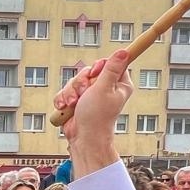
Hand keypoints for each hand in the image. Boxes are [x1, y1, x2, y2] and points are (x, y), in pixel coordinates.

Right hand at [52, 50, 133, 176]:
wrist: (83, 138)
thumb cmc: (97, 116)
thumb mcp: (104, 88)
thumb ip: (111, 69)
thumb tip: (124, 51)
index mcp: (119, 84)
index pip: (110, 62)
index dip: (99, 66)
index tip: (95, 73)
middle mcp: (106, 87)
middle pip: (89, 70)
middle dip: (80, 82)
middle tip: (83, 93)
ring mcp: (90, 94)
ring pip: (75, 80)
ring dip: (71, 92)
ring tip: (74, 104)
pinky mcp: (77, 100)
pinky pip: (66, 91)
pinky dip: (64, 99)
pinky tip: (67, 107)